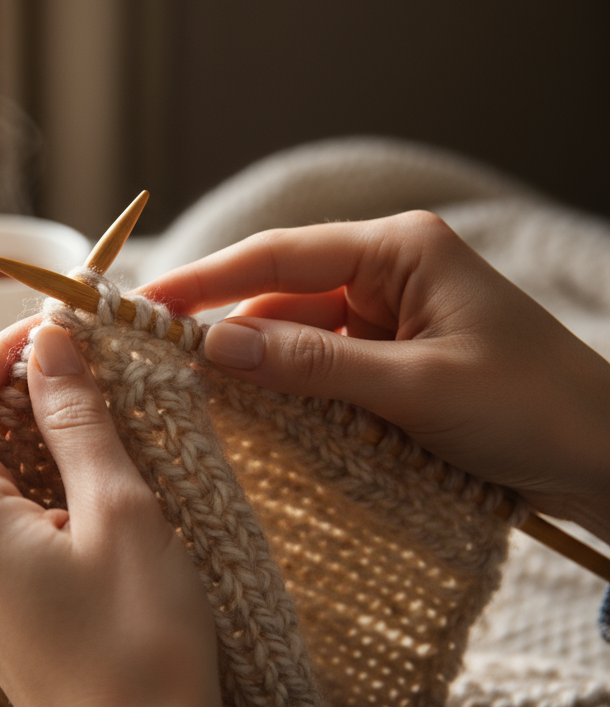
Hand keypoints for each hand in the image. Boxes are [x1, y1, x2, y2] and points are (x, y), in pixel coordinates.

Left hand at [0, 321, 229, 706]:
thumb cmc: (141, 644)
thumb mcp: (118, 511)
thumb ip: (75, 418)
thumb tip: (50, 340)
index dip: (5, 348)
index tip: (62, 326)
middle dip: (19, 388)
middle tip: (90, 367)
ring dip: (30, 436)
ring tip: (99, 418)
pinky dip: (32, 485)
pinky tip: (88, 487)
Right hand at [140, 210, 609, 541]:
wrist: (608, 458)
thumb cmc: (533, 408)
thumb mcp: (414, 387)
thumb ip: (311, 365)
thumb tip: (213, 349)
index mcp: (400, 248)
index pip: (277, 255)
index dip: (203, 281)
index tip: (143, 305)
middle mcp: (389, 269)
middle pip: (278, 292)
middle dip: (224, 331)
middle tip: (158, 367)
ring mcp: (391, 313)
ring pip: (295, 333)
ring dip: (257, 368)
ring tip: (200, 402)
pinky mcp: (393, 355)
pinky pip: (321, 364)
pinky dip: (290, 390)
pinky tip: (258, 415)